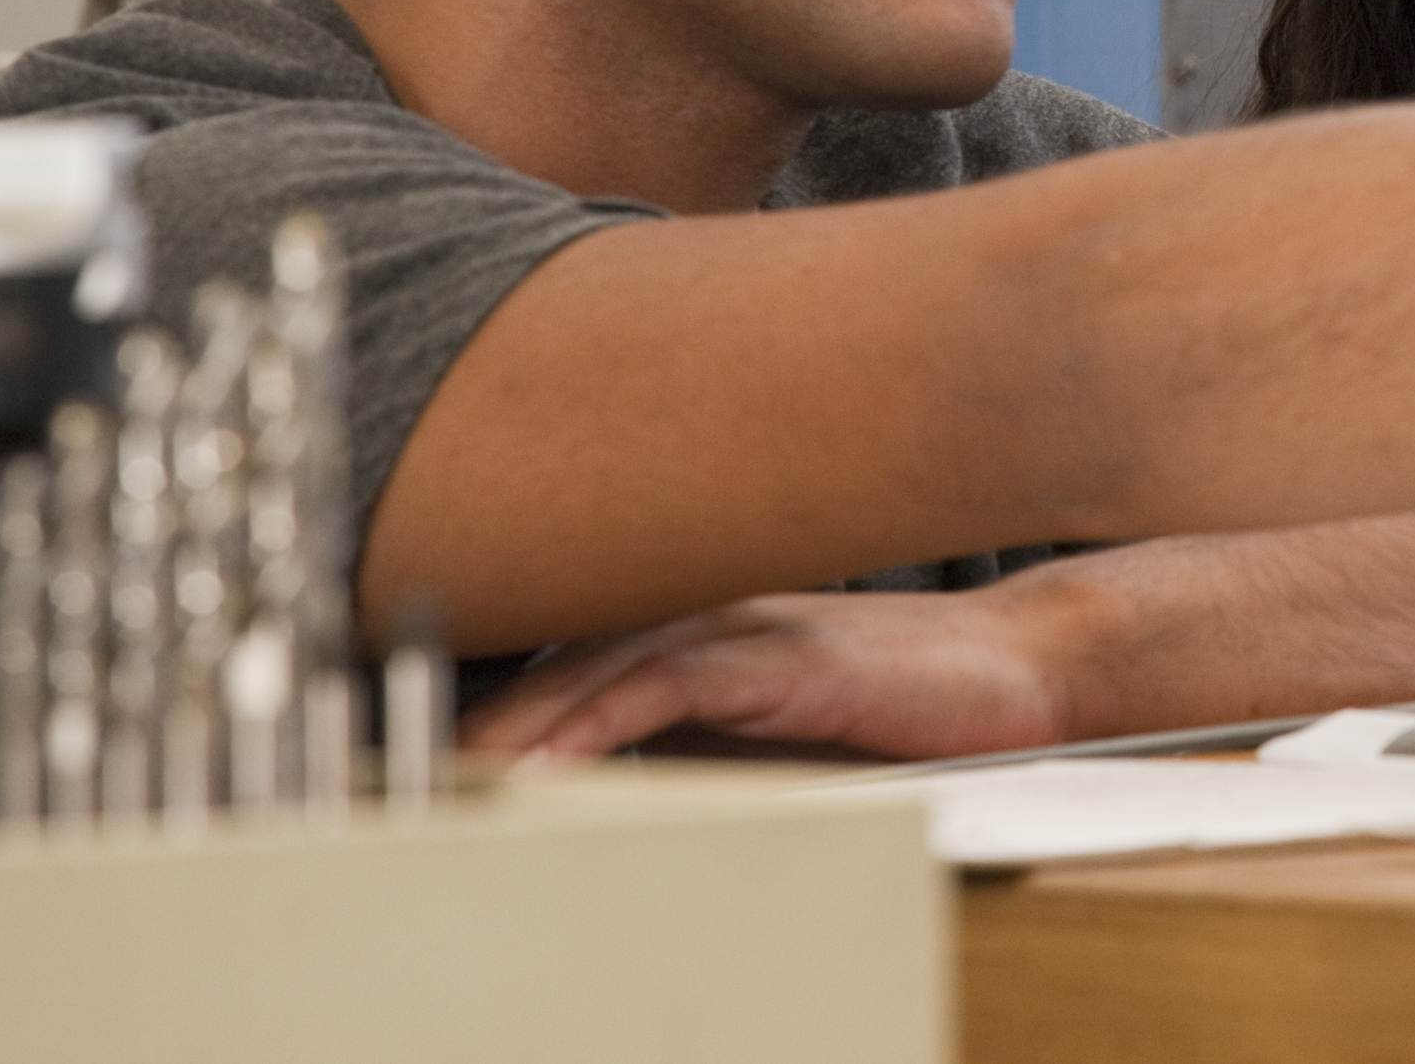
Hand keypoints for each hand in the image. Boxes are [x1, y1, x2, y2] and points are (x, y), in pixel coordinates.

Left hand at [460, 571, 1089, 764]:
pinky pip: (667, 684)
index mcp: (699, 625)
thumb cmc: (906, 707)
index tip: (411, 764)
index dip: (487, 708)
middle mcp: (710, 610)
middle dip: (474, 718)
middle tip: (390, 776)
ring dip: (514, 726)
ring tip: (443, 780)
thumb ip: (691, 748)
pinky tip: (548, 762)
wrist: (1024, 670)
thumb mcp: (775, 736)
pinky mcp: (786, 657)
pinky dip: (596, 722)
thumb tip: (602, 805)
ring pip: (597, 665)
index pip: (566, 662)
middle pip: (559, 658)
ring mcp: (747, 625)